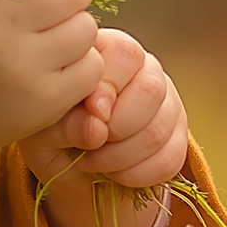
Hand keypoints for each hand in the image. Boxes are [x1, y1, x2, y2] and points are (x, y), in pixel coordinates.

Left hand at [69, 28, 187, 189]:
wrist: (72, 168)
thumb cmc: (53, 134)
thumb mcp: (47, 129)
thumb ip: (67, 124)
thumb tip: (97, 129)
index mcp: (108, 52)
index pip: (125, 54)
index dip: (108, 86)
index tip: (88, 112)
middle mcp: (144, 69)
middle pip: (151, 90)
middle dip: (117, 127)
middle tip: (89, 144)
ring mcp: (167, 102)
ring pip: (160, 128)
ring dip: (122, 156)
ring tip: (93, 161)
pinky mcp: (179, 136)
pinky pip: (171, 158)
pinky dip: (138, 174)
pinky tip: (114, 173)